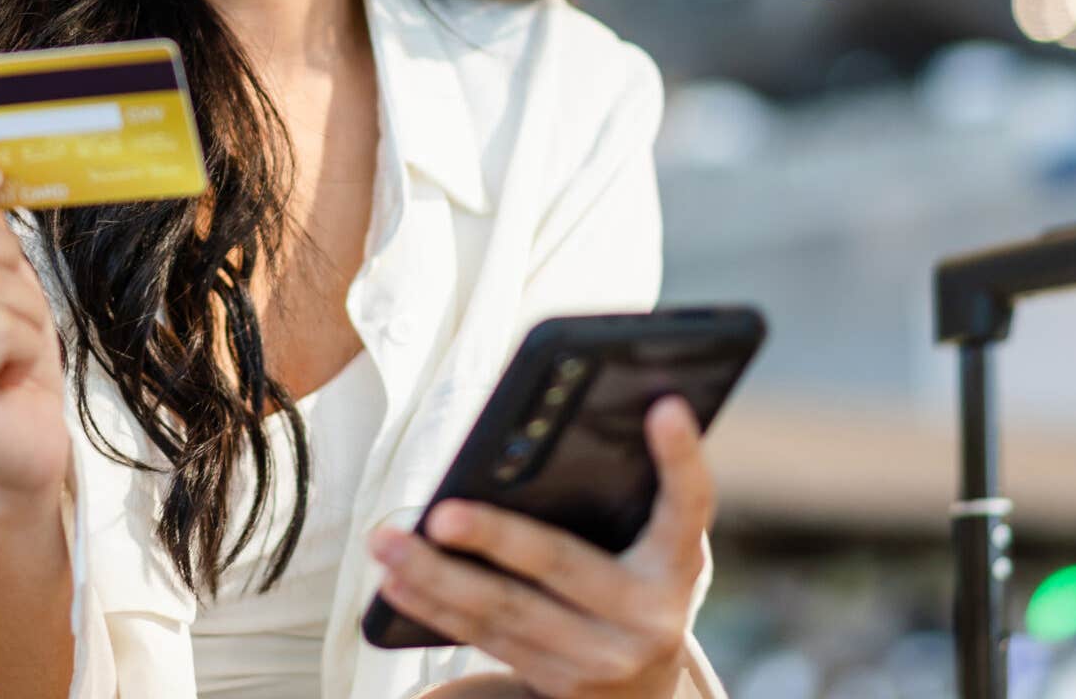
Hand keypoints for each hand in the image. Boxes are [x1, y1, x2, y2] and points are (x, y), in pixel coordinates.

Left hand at [368, 395, 713, 698]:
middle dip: (495, 538)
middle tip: (441, 513)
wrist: (647, 694)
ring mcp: (600, 659)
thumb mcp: (659, 545)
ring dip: (436, 576)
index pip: (689, 503)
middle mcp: (647, 616)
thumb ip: (633, 494)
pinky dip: (434, 607)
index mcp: (679, 563)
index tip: (666, 406)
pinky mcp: (556, 685)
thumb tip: (555, 427)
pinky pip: (485, 639)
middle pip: (562, 566)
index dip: (682, 457)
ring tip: (386, 541)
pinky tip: (395, 580)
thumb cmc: (643, 583)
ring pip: (506, 611)